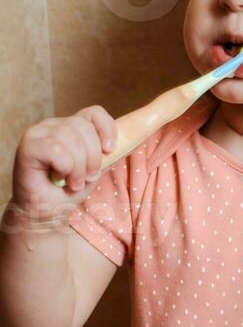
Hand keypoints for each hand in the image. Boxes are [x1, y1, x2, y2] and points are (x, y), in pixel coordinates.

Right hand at [10, 106, 116, 224]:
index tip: (109, 150)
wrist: (46, 213)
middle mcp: (53, 125)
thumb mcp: (94, 169)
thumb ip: (105, 153)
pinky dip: (65, 168)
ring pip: (72, 138)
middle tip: (87, 177)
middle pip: (84, 127)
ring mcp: (39, 133)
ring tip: (73, 182)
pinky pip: (57, 150)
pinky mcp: (28, 145)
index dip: (106, 129)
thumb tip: (131, 139)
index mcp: (70, 127)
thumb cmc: (68, 191)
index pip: (94, 113)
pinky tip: (59, 179)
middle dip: (93, 158)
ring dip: (78, 168)